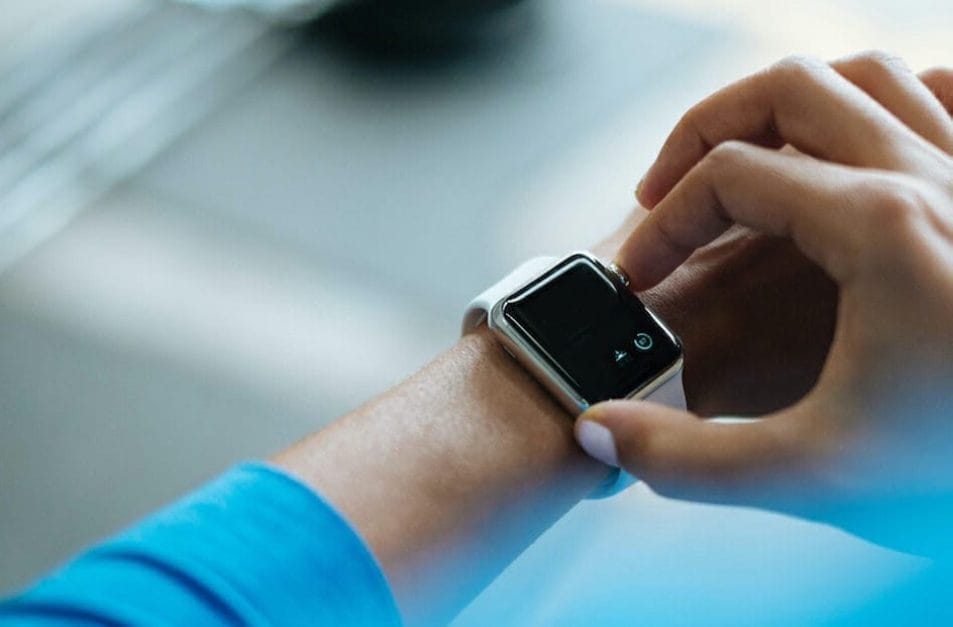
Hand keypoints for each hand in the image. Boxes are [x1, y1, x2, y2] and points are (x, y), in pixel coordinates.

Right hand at [576, 52, 952, 555]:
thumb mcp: (813, 477)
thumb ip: (687, 461)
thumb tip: (597, 433)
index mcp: (878, 227)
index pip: (728, 176)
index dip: (662, 225)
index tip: (637, 278)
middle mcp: (932, 177)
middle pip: (787, 88)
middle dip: (704, 130)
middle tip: (664, 190)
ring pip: (866, 76)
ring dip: (785, 104)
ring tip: (743, 159)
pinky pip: (943, 96)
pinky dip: (887, 104)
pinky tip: (854, 151)